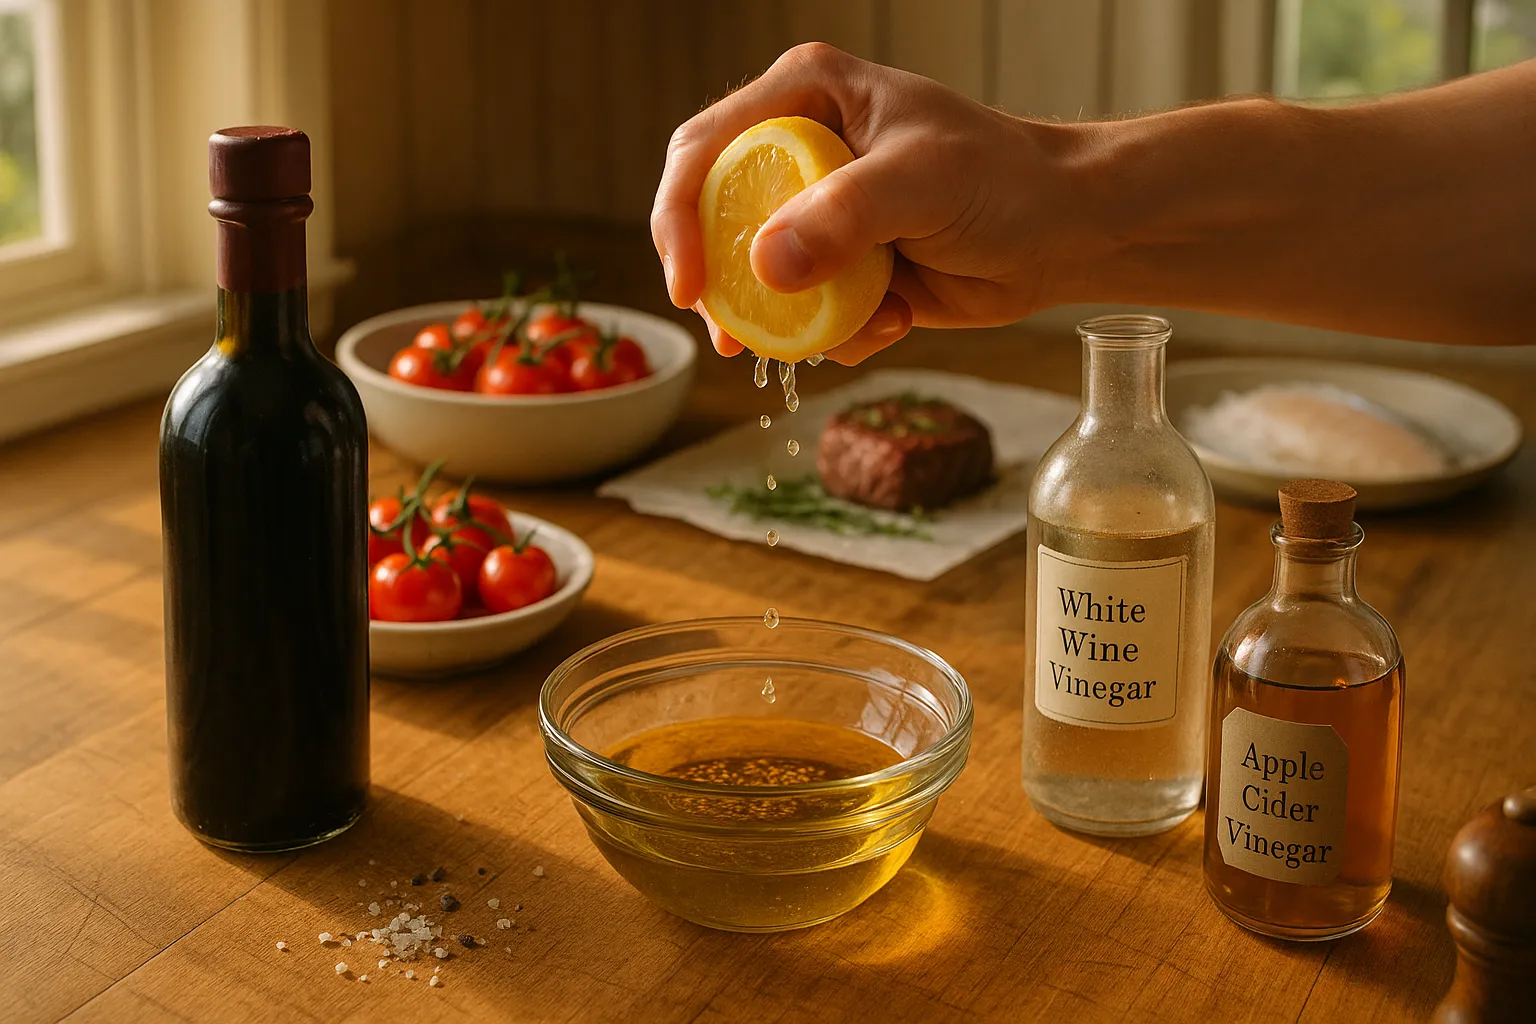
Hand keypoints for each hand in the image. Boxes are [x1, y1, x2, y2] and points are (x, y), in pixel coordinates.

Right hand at [651, 43, 1078, 363]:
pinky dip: (842, 332)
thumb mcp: (921, 183)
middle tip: (736, 340)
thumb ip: (842, 218)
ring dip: (796, 320)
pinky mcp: (842, 267)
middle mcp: (800, 149)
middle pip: (713, 219)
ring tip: (863, 322)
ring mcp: (819, 212)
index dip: (679, 217)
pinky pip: (806, 314)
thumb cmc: (1005, 180)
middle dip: (725, 285)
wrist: (1064, 231)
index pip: (704, 148)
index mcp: (805, 95)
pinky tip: (898, 316)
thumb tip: (764, 268)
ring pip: (757, 280)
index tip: (690, 285)